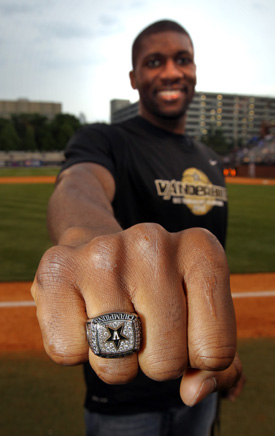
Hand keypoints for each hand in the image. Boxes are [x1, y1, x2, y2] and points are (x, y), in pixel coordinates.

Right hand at [31, 223, 241, 405]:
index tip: (184, 334)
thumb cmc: (155, 289)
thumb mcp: (197, 311)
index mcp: (200, 249)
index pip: (216, 350)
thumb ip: (215, 361)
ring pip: (117, 366)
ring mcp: (102, 253)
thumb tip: (194, 392)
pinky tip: (83, 313)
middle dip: (155, 360)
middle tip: (143, 324)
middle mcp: (152, 242)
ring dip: (117, 360)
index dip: (198, 359)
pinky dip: (77, 350)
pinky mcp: (57, 269)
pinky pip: (69, 354)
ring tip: (114, 318)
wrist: (98, 247)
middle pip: (167, 361)